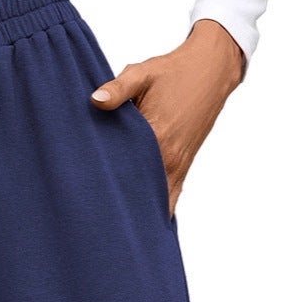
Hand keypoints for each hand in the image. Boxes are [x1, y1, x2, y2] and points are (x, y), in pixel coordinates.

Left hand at [91, 20, 244, 214]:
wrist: (211, 70)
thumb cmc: (173, 71)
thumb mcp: (143, 73)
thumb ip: (118, 89)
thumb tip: (94, 101)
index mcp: (157, 136)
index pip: (125, 172)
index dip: (106, 187)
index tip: (88, 203)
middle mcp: (170, 157)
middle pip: (140, 193)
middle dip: (120, 208)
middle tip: (96, 225)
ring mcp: (179, 165)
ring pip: (157, 200)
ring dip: (140, 213)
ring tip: (116, 232)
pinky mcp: (184, 166)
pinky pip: (171, 196)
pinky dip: (158, 209)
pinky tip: (145, 225)